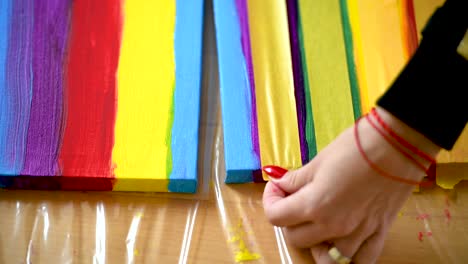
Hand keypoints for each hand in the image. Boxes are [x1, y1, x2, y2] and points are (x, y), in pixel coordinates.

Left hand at [262, 108, 439, 262]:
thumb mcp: (319, 161)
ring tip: (318, 222)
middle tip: (294, 200)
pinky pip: (362, 260)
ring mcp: (358, 233)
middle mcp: (334, 226)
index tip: (277, 188)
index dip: (271, 200)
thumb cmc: (357, 146)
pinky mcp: (379, 232)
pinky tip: (343, 242)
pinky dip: (349, 256)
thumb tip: (280, 183)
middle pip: (296, 238)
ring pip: (326, 256)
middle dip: (289, 220)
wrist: (398, 143)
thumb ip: (296, 179)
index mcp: (314, 205)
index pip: (276, 217)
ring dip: (317, 241)